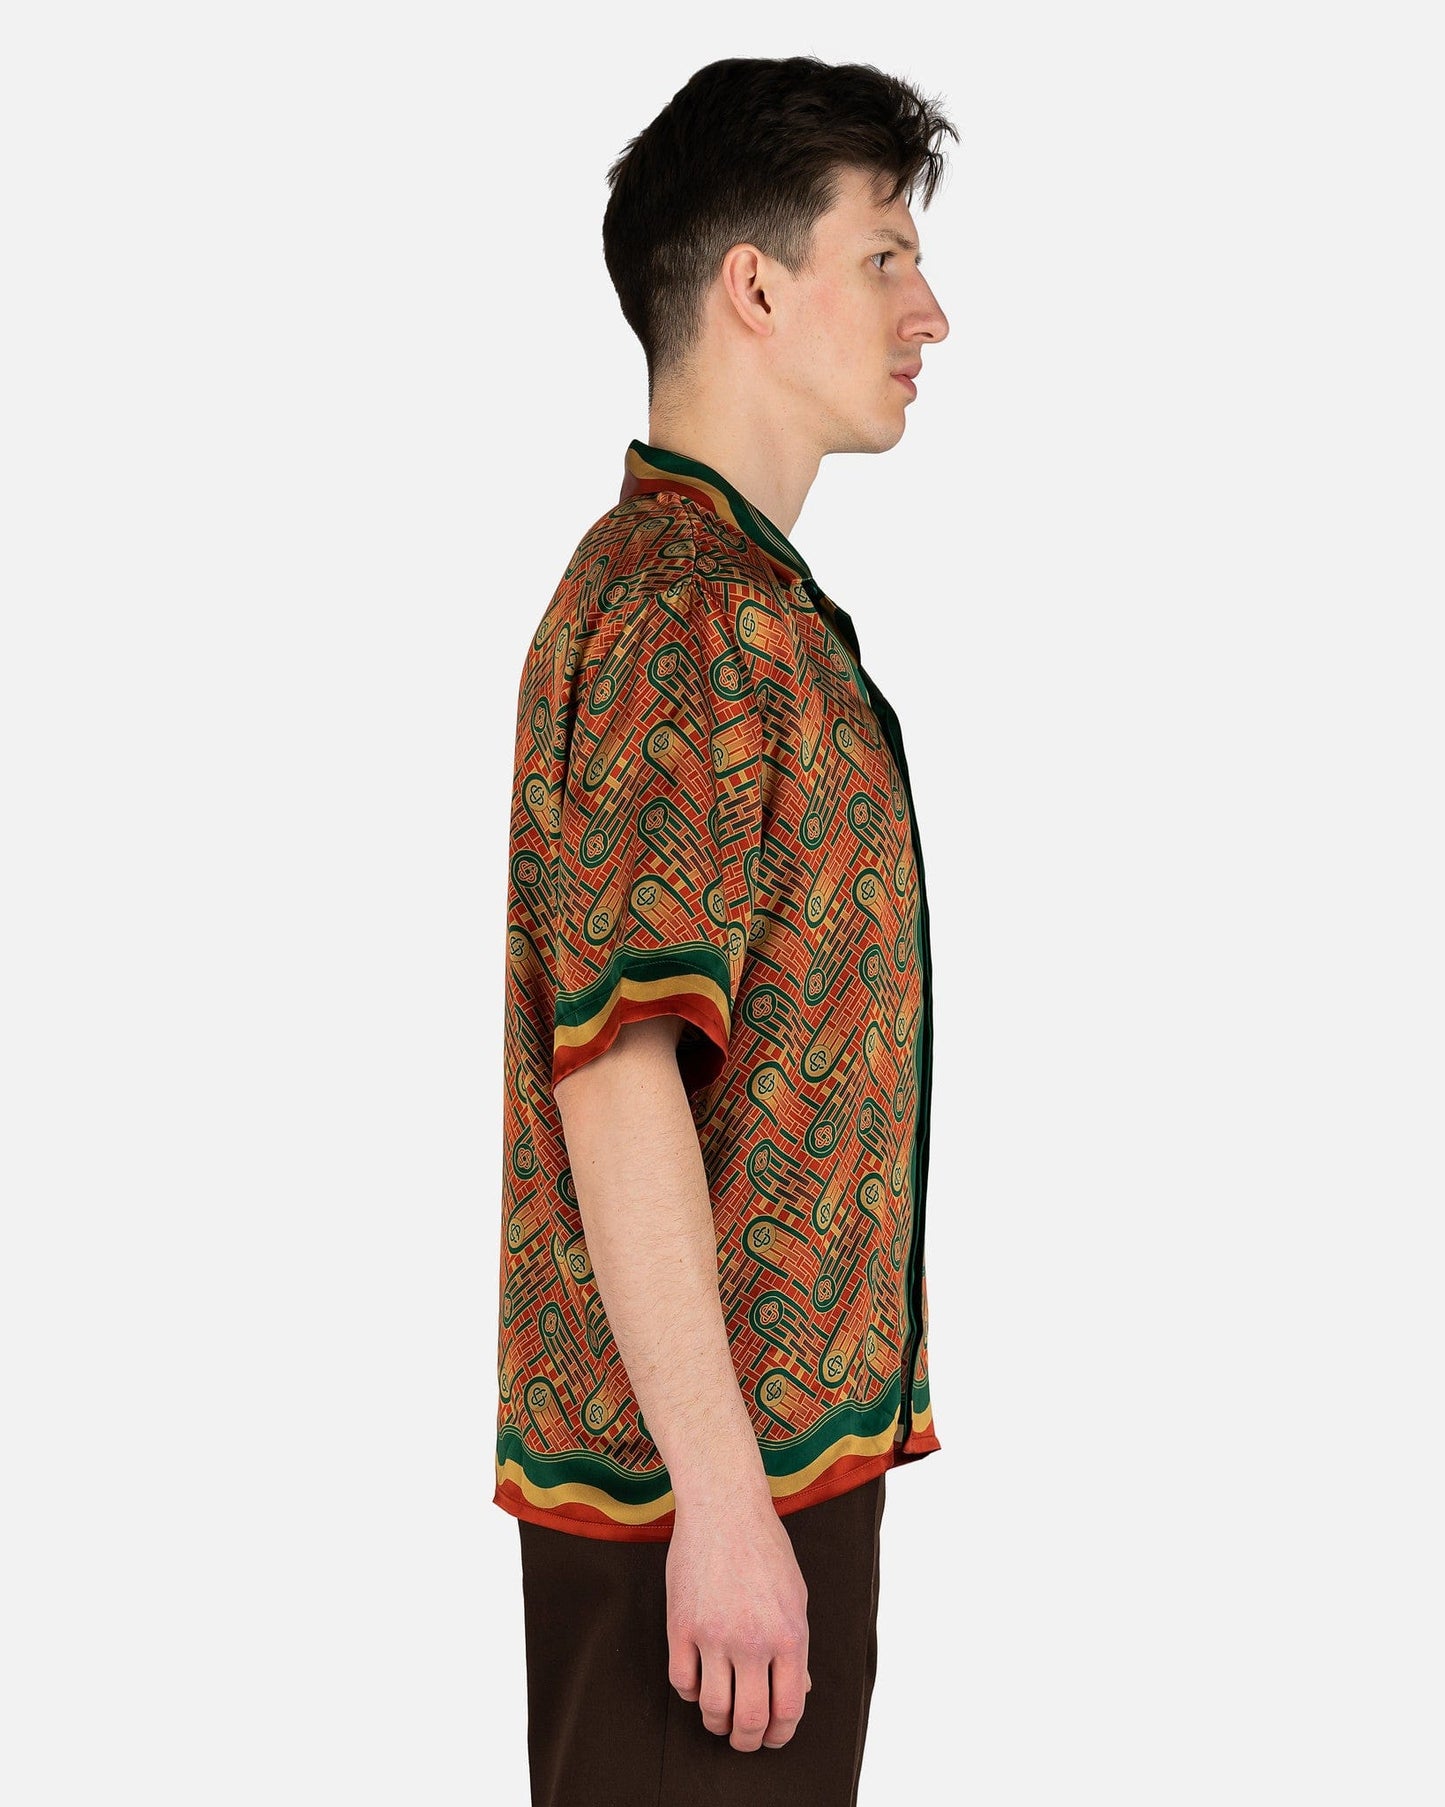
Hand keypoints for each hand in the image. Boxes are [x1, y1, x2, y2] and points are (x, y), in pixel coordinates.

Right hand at [664, 1491, 812, 1751]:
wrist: (723, 1508)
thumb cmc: (765, 1548)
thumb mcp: (795, 1596)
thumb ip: (796, 1647)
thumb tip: (799, 1691)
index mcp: (790, 1635)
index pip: (788, 1708)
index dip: (781, 1733)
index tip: (773, 1737)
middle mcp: (753, 1641)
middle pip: (750, 1719)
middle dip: (748, 1741)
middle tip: (743, 1740)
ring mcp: (714, 1634)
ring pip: (713, 1707)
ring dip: (717, 1722)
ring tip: (719, 1718)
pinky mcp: (680, 1625)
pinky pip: (681, 1682)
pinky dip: (690, 1692)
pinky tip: (697, 1683)